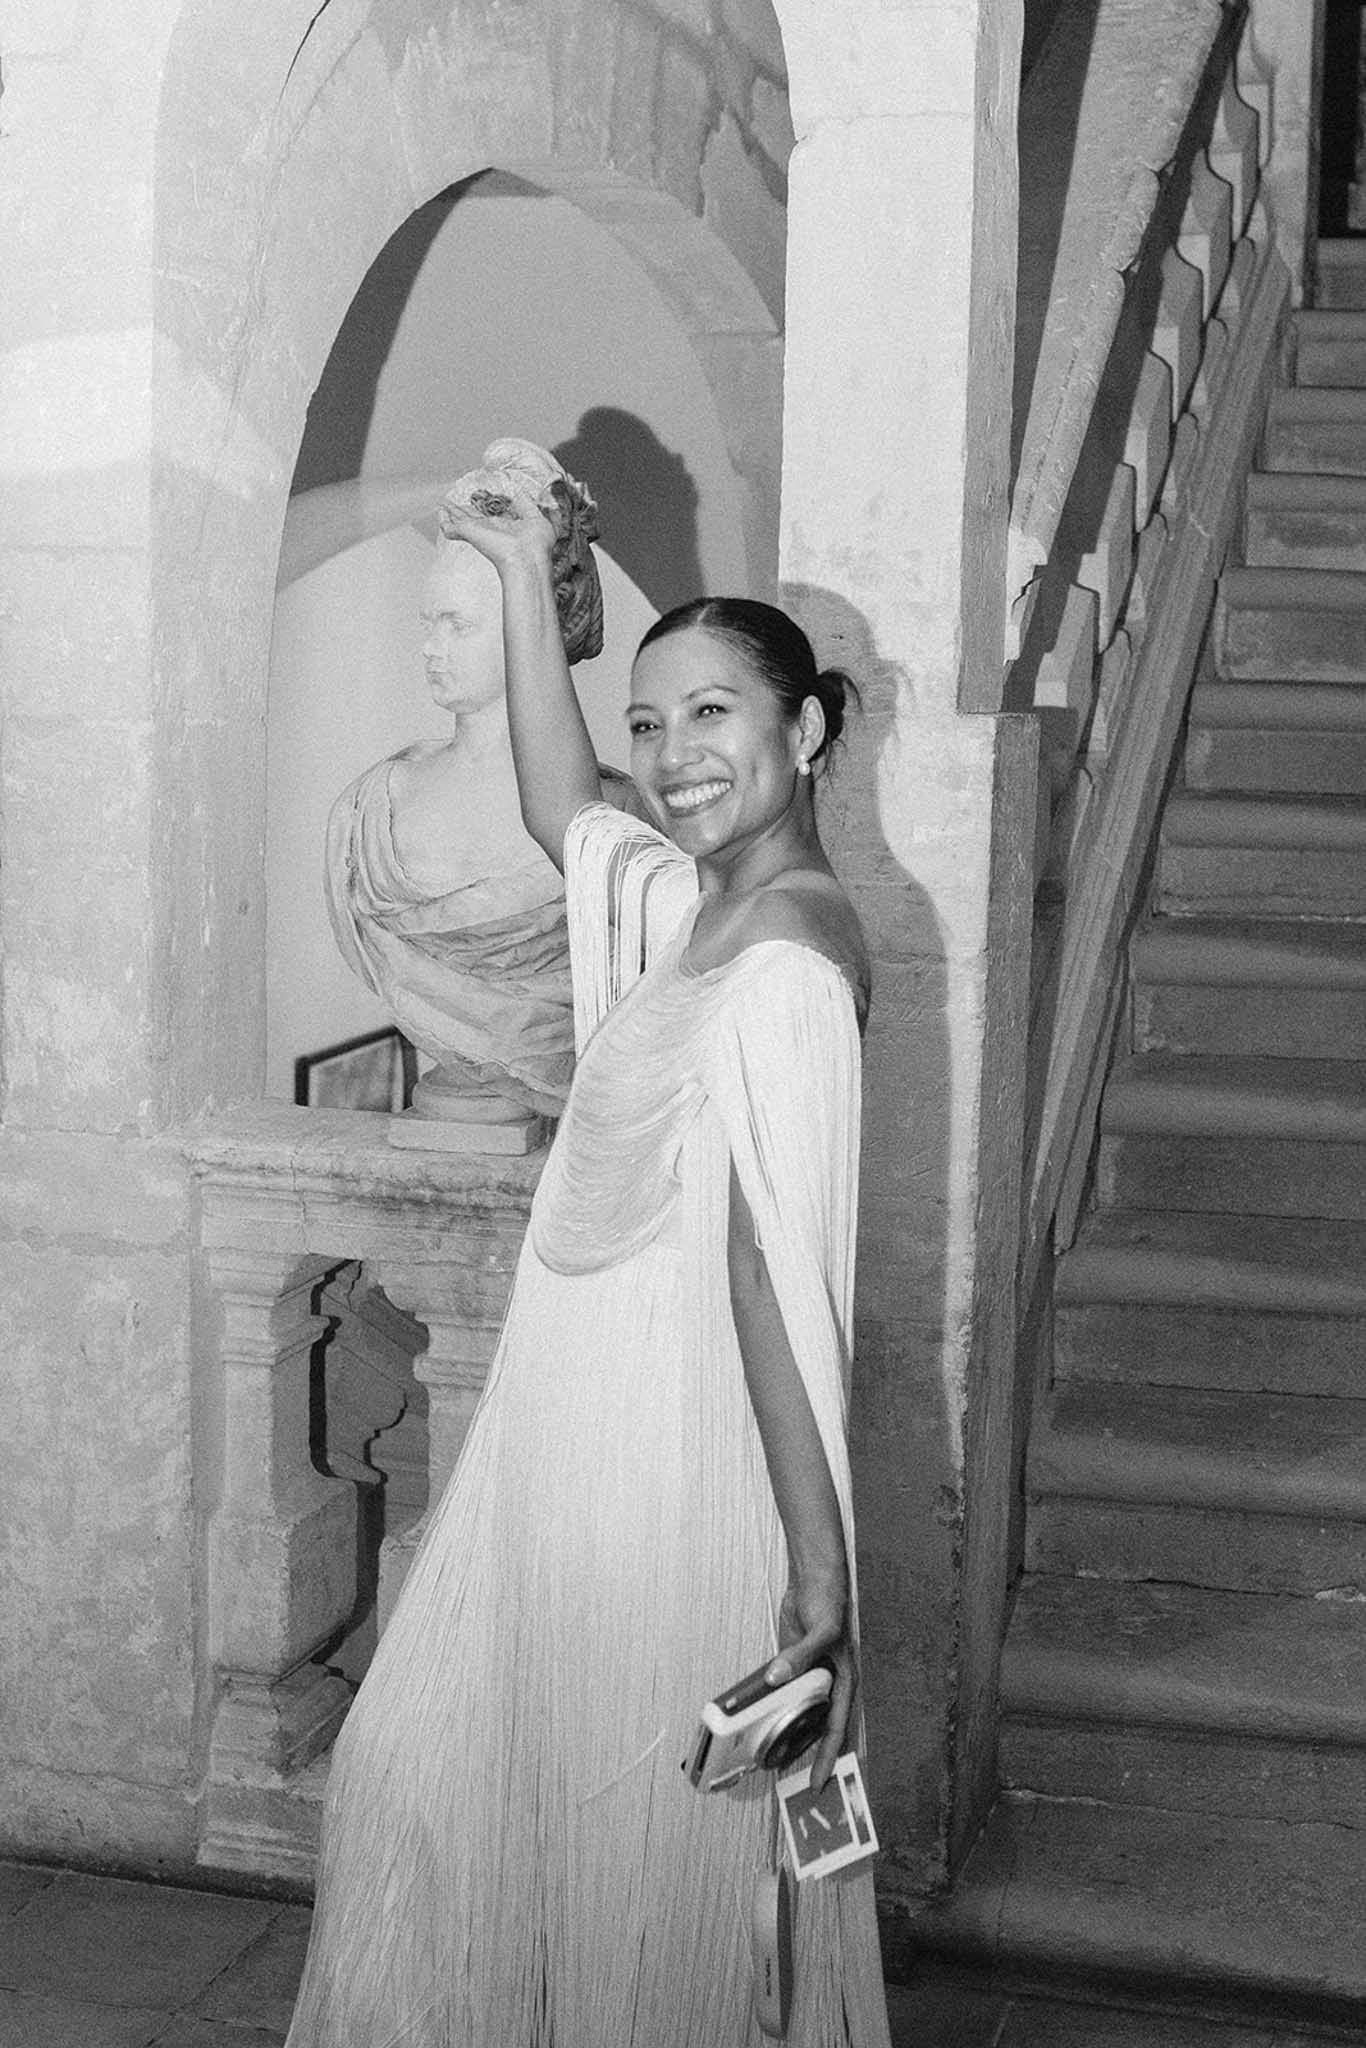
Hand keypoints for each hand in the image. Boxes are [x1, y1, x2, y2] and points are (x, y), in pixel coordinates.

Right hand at [438, 471, 556, 570]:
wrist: (527, 558)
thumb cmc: (536, 545)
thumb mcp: (536, 516)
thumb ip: (525, 501)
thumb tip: (518, 488)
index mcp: (505, 528)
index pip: (491, 516)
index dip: (483, 507)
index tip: (478, 499)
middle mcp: (490, 530)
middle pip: (472, 518)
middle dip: (463, 510)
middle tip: (454, 502)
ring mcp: (479, 533)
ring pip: (460, 522)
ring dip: (450, 512)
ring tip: (441, 504)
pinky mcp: (469, 533)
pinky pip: (451, 528)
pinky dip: (443, 520)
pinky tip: (439, 511)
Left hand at [766, 1569, 854, 1790]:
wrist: (813, 1580)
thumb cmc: (829, 1603)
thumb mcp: (820, 1632)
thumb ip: (800, 1656)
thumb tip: (777, 1678)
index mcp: (843, 1682)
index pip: (837, 1729)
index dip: (828, 1757)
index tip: (817, 1782)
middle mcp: (828, 1685)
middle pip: (819, 1728)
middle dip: (808, 1753)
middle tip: (790, 1780)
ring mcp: (809, 1677)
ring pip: (800, 1713)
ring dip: (787, 1732)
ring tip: (770, 1757)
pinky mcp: (792, 1668)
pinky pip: (782, 1694)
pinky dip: (772, 1708)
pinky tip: (758, 1719)